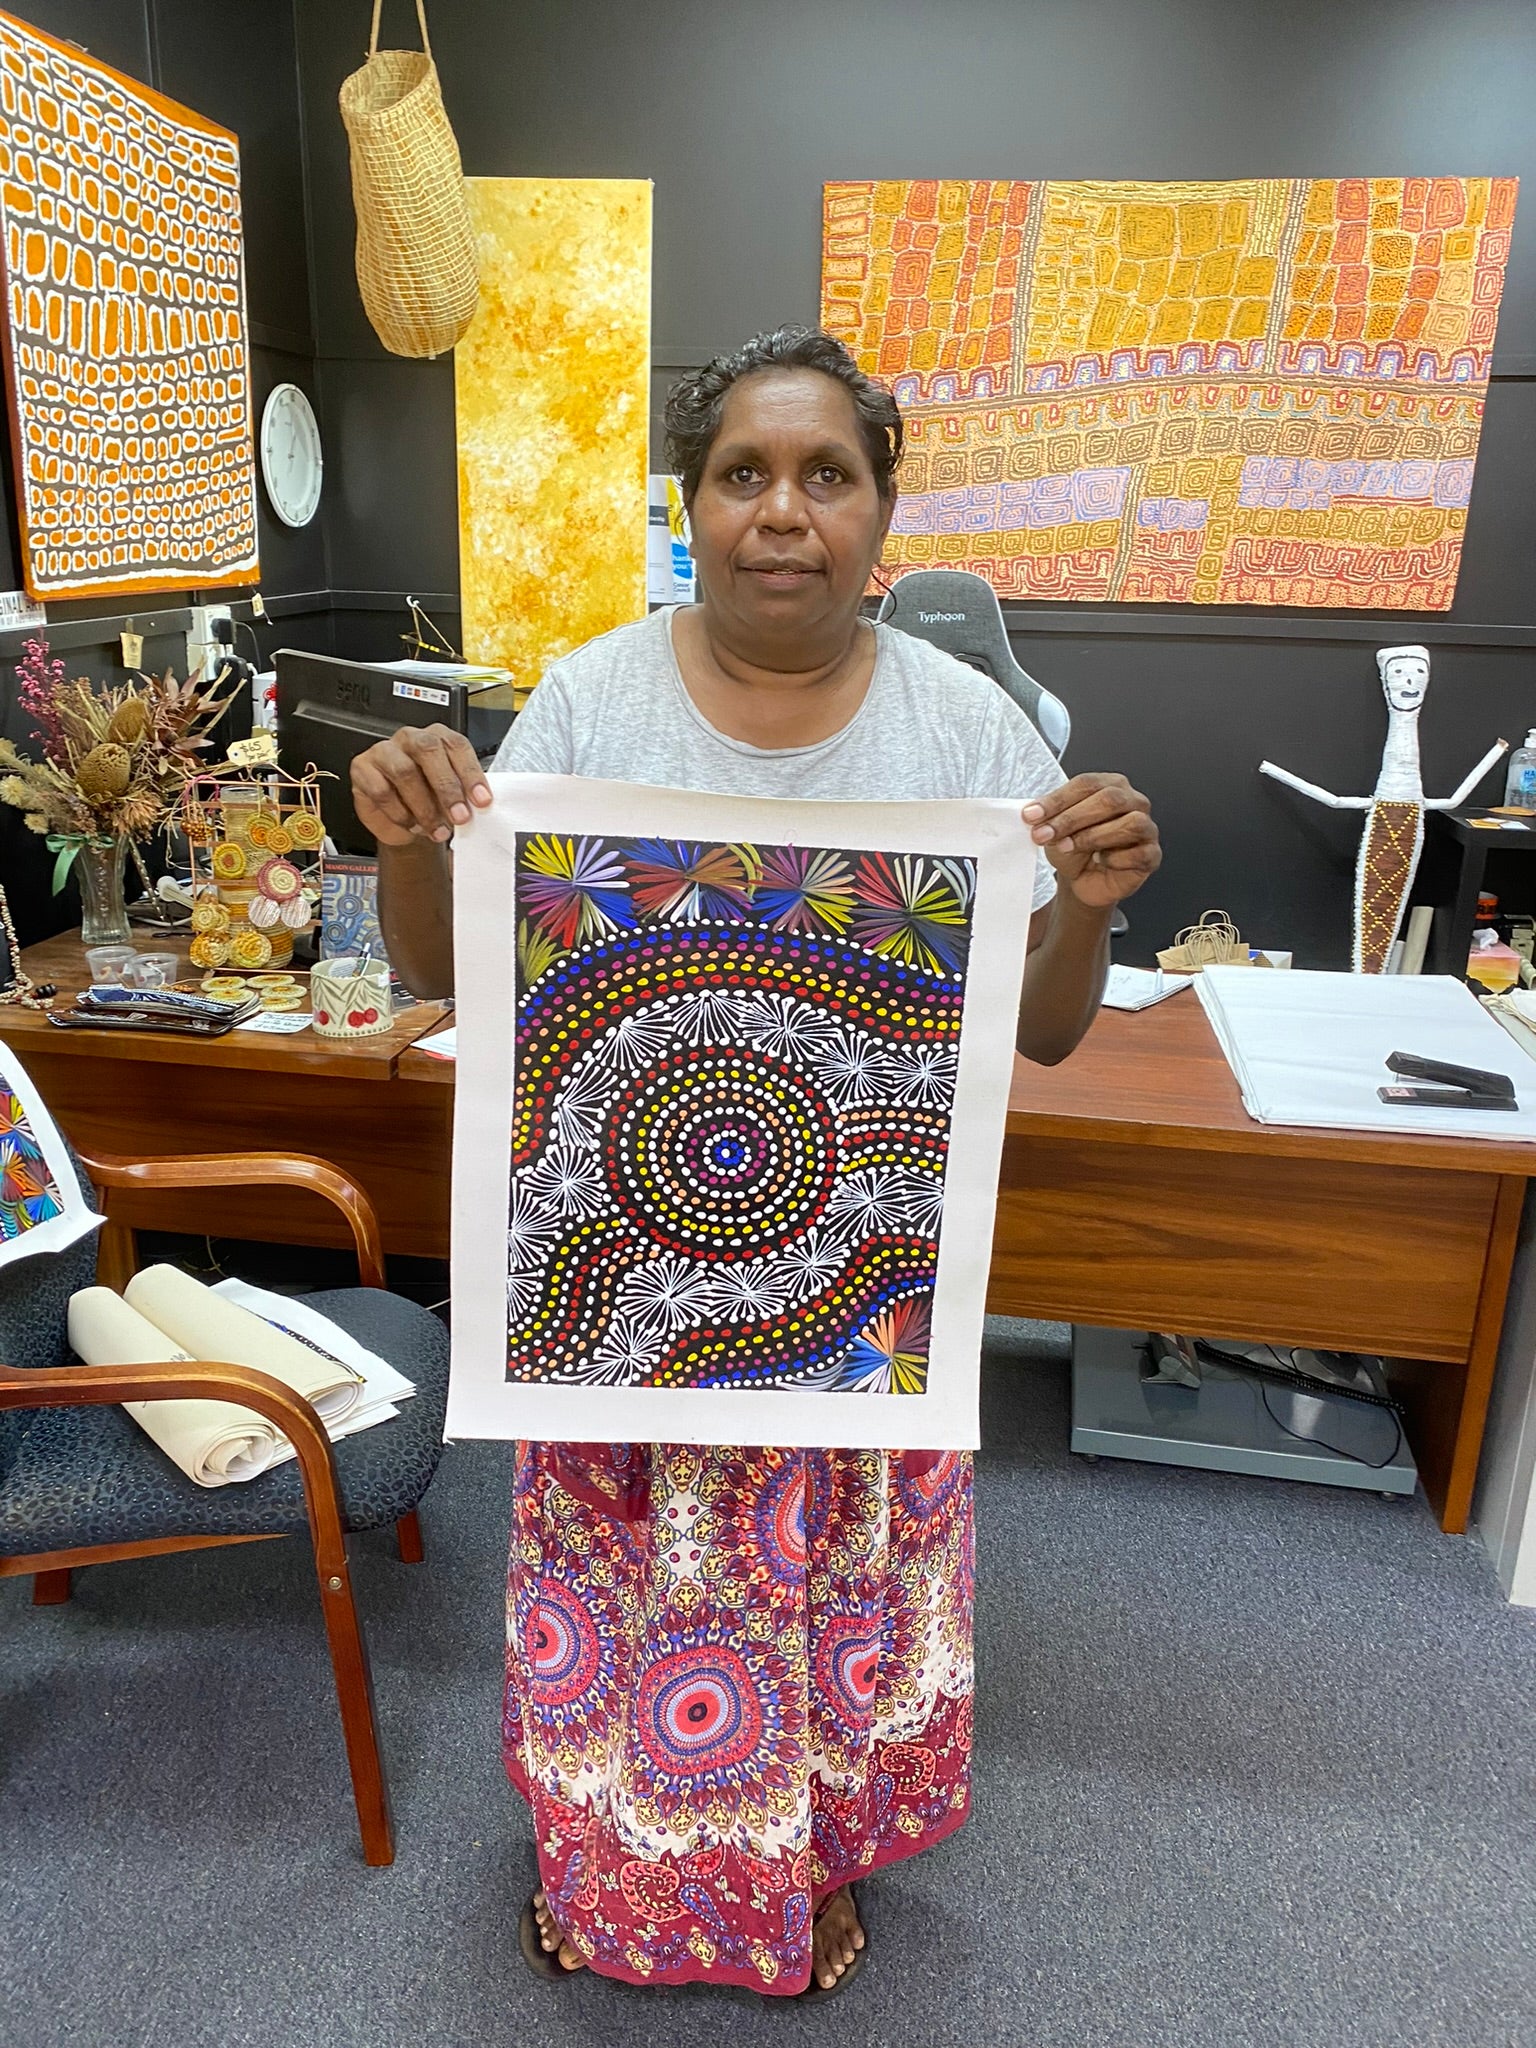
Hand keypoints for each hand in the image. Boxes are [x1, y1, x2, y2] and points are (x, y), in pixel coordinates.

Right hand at [350, 723, 492, 847]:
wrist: (402, 821)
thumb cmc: (429, 801)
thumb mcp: (452, 798)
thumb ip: (465, 796)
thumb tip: (480, 806)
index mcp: (438, 737)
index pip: (456, 745)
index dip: (470, 773)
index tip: (482, 800)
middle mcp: (411, 738)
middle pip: (428, 750)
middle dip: (446, 787)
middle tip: (460, 817)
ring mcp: (384, 751)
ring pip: (404, 771)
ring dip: (424, 807)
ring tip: (437, 829)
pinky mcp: (363, 769)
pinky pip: (381, 790)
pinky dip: (400, 813)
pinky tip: (412, 825)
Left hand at [1023, 772, 1160, 910]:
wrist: (1085, 880)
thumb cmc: (1075, 848)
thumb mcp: (1056, 829)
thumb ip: (1048, 818)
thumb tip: (1033, 813)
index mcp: (1111, 785)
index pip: (1087, 784)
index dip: (1058, 799)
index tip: (1032, 815)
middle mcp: (1133, 802)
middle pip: (1109, 800)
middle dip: (1072, 818)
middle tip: (1046, 834)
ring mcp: (1147, 827)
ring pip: (1130, 823)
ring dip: (1092, 836)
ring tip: (1069, 847)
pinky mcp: (1152, 854)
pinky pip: (1138, 853)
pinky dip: (1115, 859)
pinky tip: (1101, 861)